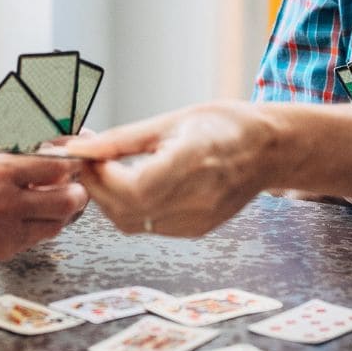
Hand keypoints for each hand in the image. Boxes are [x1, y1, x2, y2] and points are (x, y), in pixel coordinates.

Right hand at [0, 155, 86, 260]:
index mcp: (0, 172)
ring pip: (59, 223)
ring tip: (53, 203)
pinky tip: (32, 218)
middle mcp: (8, 202)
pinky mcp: (5, 250)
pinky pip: (38, 238)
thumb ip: (17, 163)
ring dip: (62, 213)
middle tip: (74, 186)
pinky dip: (41, 227)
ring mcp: (8, 230)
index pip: (56, 166)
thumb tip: (53, 161)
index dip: (73, 164)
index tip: (78, 162)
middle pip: (68, 199)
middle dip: (77, 192)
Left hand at [59, 102, 275, 236]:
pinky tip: (133, 185)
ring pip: (133, 224)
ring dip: (111, 201)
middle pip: (127, 211)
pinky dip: (132, 209)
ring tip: (109, 172)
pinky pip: (150, 227)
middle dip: (97, 189)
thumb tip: (82, 148)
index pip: (133, 188)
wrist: (268, 149)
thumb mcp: (172, 120)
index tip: (89, 156)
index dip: (101, 178)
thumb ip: (123, 139)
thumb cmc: (225, 125)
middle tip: (91, 163)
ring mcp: (199, 219)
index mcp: (193, 160)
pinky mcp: (198, 229)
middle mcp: (198, 197)